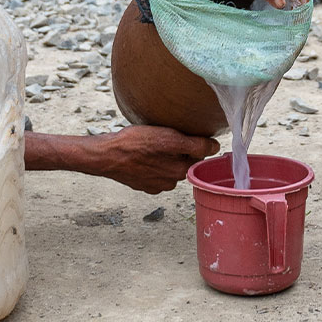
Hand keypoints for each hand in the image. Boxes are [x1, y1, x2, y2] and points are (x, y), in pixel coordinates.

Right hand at [85, 125, 221, 193]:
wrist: (106, 155)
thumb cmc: (136, 143)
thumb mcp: (170, 138)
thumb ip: (196, 145)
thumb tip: (215, 147)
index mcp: (181, 171)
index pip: (200, 157)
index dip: (195, 143)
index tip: (187, 135)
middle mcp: (170, 182)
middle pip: (184, 163)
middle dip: (179, 151)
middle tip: (166, 137)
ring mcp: (155, 186)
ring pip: (169, 168)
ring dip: (165, 157)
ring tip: (152, 144)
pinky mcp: (142, 184)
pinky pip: (154, 173)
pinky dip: (152, 164)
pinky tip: (143, 154)